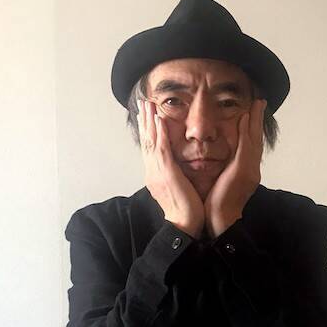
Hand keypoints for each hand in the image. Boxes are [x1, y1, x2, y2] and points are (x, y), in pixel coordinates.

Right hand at [138, 99, 204, 237]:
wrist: (184, 225)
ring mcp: (157, 172)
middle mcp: (152, 171)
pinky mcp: (166, 173)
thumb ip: (173, 174)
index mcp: (154, 174)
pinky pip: (161, 150)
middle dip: (143, 120)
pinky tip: (158, 120)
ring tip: (147, 104)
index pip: (149, 147)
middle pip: (146, 140)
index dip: (146, 130)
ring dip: (149, 120)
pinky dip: (159, 134)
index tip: (145, 114)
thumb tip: (174, 166)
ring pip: (150, 141)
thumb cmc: (185, 209)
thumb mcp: (176, 187)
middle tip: (141, 102)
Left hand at [204, 99, 266, 237]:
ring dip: (255, 120)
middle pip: (257, 139)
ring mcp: (250, 169)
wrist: (221, 220)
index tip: (253, 115)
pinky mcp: (242, 170)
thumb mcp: (226, 184)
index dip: (254, 130)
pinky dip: (246, 131)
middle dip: (259, 120)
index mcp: (249, 173)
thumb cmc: (219, 206)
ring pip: (254, 139)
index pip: (253, 146)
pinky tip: (244, 118)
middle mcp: (253, 169)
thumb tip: (226, 163)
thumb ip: (229, 171)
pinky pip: (245, 146)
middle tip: (260, 102)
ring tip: (256, 104)